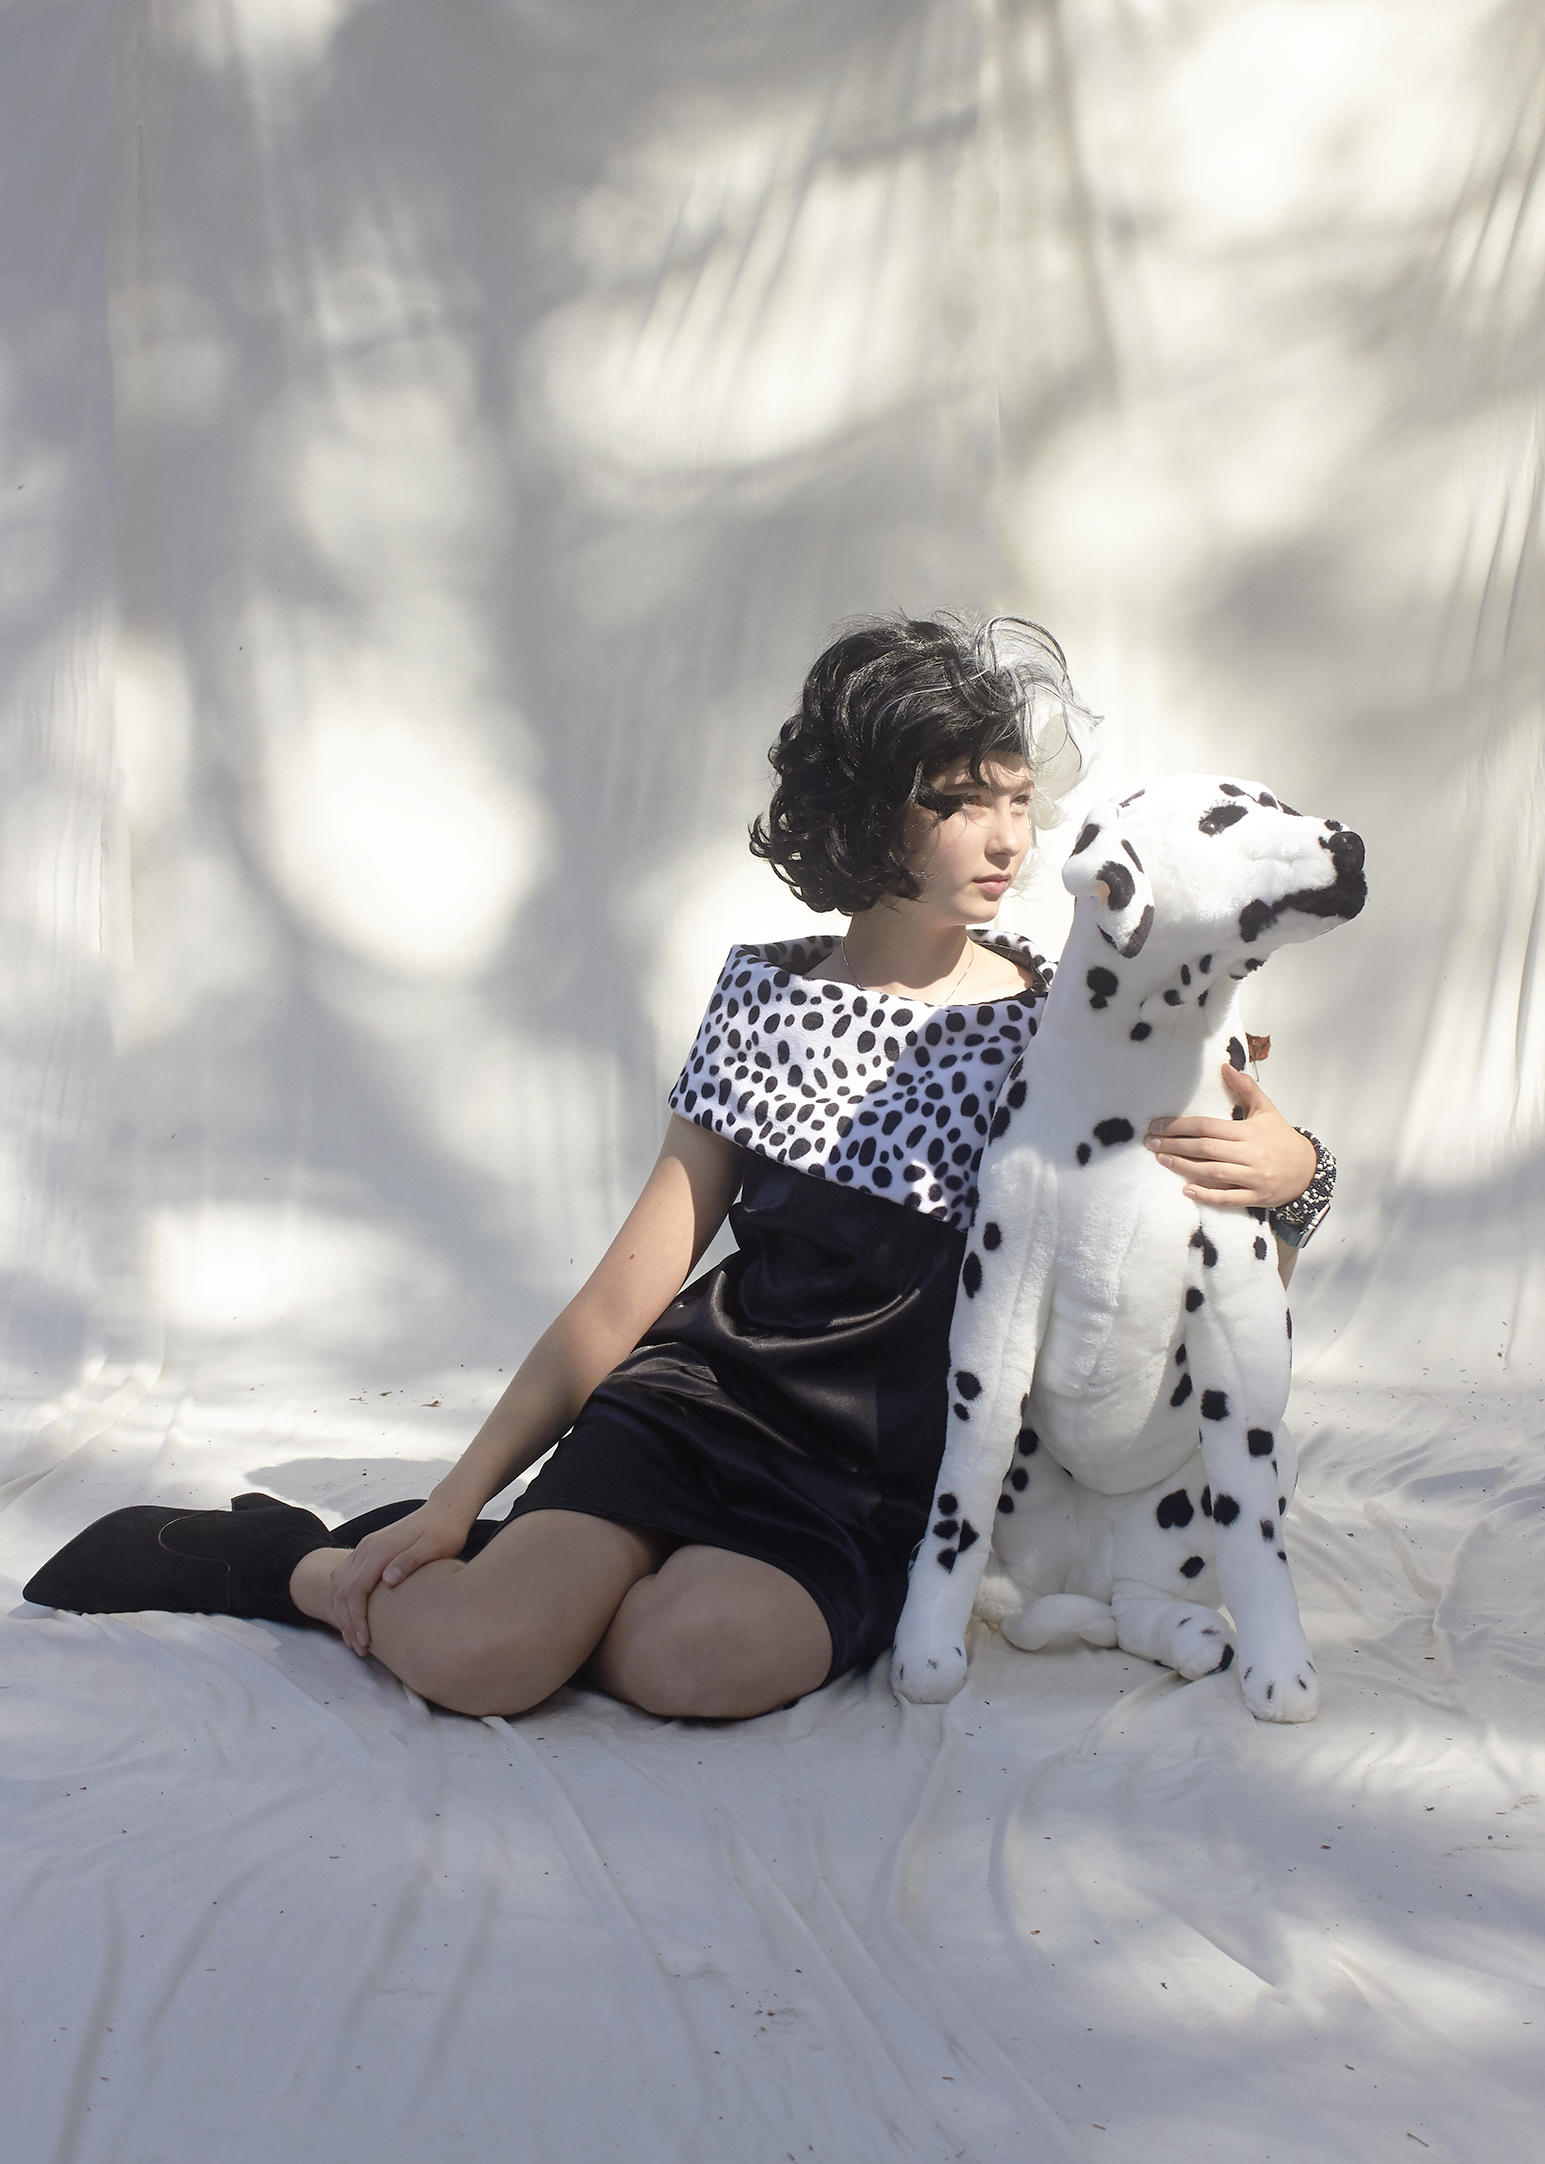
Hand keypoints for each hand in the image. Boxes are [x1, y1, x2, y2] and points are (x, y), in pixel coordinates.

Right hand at [328, 1496, 475, 1656]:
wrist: (445, 1510)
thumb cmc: (444, 1531)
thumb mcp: (434, 1546)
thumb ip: (410, 1560)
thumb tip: (388, 1579)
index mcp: (378, 1549)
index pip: (354, 1590)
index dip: (356, 1620)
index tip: (365, 1643)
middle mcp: (366, 1548)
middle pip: (342, 1591)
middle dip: (347, 1623)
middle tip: (360, 1649)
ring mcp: (365, 1548)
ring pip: (340, 1585)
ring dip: (342, 1614)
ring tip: (355, 1639)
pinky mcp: (369, 1551)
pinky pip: (345, 1578)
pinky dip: (344, 1600)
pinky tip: (354, 1616)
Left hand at [1144, 1064, 1317, 1208]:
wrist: (1308, 1169)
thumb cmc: (1281, 1138)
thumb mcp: (1266, 1109)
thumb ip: (1245, 1088)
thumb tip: (1225, 1067)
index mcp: (1250, 1131)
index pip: (1209, 1126)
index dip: (1180, 1126)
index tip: (1158, 1125)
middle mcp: (1251, 1154)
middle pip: (1206, 1149)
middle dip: (1175, 1145)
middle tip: (1151, 1143)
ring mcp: (1254, 1177)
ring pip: (1213, 1173)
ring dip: (1184, 1167)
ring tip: (1162, 1160)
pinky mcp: (1256, 1196)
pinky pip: (1228, 1197)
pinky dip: (1207, 1195)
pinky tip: (1186, 1190)